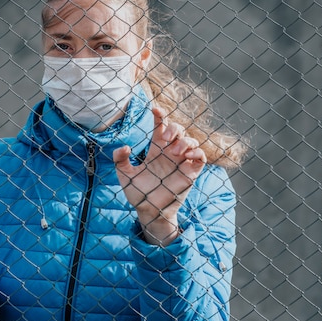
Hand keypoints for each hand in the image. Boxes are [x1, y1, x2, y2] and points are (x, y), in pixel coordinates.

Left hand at [113, 107, 205, 244]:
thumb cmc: (138, 193)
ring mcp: (182, 162)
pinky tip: (187, 156)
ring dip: (185, 141)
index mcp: (156, 150)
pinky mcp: (191, 173)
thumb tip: (124, 147)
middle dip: (174, 127)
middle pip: (178, 130)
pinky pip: (201, 158)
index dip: (160, 116)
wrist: (149, 211)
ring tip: (175, 151)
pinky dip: (197, 153)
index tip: (155, 109)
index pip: (160, 127)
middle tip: (165, 137)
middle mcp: (170, 153)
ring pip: (191, 141)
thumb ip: (120, 160)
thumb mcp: (124, 175)